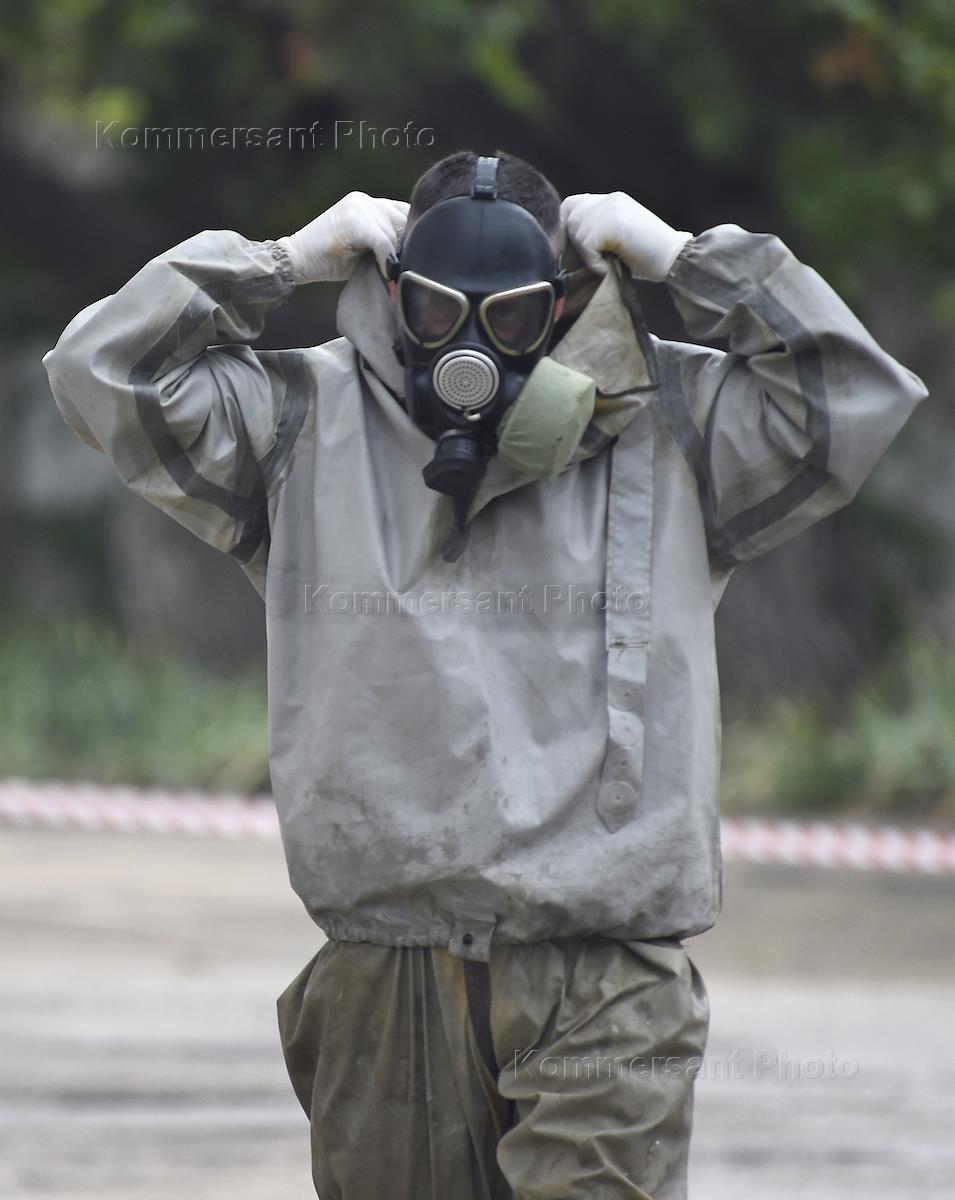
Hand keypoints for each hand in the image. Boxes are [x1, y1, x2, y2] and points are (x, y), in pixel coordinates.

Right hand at [277, 191, 408, 283]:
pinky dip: (387, 261)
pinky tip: (386, 274)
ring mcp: (358, 207)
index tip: (412, 258)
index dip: (412, 235)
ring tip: (394, 275)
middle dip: (406, 247)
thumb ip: (385, 242)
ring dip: (397, 257)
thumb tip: (414, 254)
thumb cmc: (329, 260)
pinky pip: (384, 241)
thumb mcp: (363, 248)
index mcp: (368, 204)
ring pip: (395, 232)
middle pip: (404, 221)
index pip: (404, 212)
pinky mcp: (354, 220)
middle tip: (404, 270)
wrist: (297, 259)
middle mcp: (365, 201)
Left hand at [560, 192, 691, 281]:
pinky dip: (594, 262)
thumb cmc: (650, 258)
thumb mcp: (618, 238)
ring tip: (608, 263)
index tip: (578, 249)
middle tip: (594, 259)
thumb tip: (566, 242)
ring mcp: (610, 208)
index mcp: (612, 200)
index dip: (568, 226)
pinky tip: (611, 265)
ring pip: (576, 231)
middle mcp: (609, 199)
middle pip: (569, 215)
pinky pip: (586, 245)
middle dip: (574, 241)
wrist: (675, 258)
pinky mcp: (611, 223)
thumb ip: (597, 231)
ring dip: (587, 254)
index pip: (572, 204)